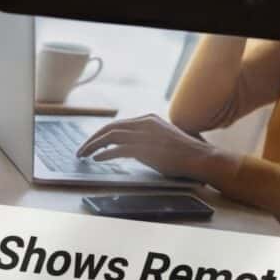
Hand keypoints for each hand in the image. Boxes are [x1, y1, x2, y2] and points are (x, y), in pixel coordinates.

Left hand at [75, 112, 218, 178]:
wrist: (199, 158)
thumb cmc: (184, 153)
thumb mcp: (163, 139)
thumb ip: (147, 139)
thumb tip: (130, 148)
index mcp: (148, 119)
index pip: (118, 124)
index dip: (101, 133)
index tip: (92, 143)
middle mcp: (144, 123)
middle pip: (110, 127)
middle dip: (93, 139)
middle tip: (81, 150)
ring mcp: (144, 135)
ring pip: (111, 137)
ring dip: (93, 146)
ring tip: (83, 155)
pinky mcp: (145, 148)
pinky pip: (118, 149)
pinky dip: (104, 154)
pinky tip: (96, 159)